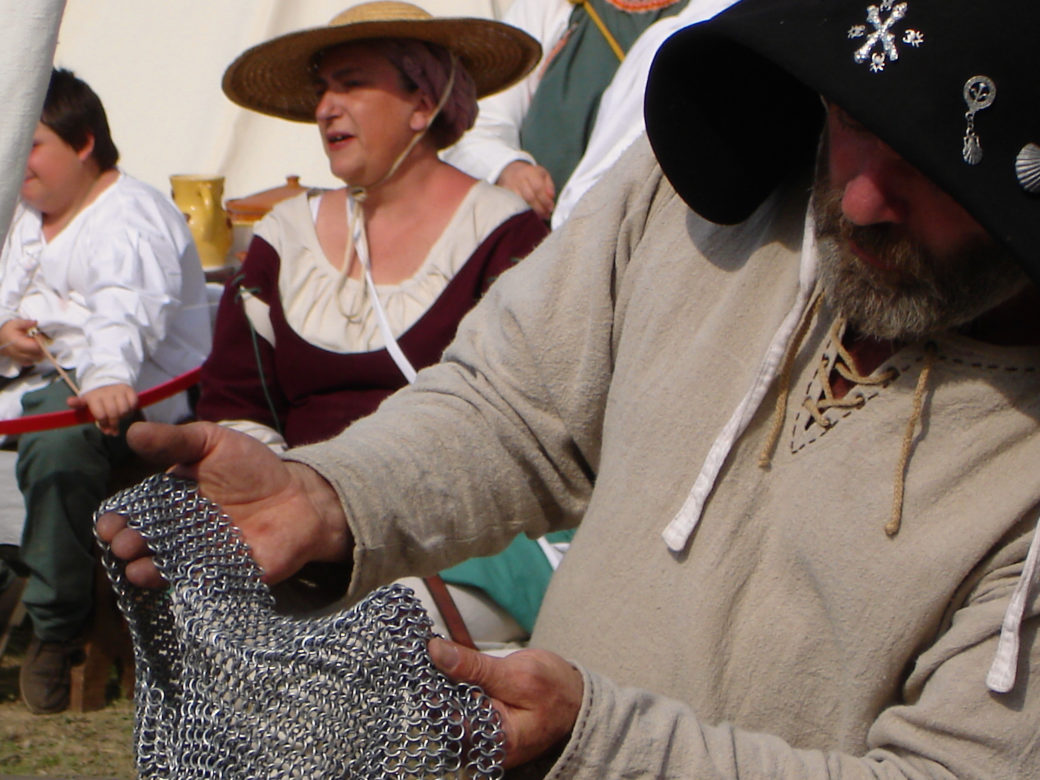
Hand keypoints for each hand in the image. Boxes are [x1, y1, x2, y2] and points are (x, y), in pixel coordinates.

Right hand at [0, 318, 44, 364]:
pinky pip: (30, 362)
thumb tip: (36, 322)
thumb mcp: (15, 323)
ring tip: (36, 345)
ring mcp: (19, 358)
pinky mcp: (19, 361)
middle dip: (42, 348)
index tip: (39, 336)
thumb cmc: (7, 330)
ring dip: (40, 353)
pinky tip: (32, 351)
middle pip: (38, 355)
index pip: (35, 347)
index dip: (41, 342)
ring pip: (36, 359)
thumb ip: (26, 323)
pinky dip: (34, 358)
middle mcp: (18, 353)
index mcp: (18, 343)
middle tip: (39, 341)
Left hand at [68, 382, 136, 435]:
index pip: (101, 415)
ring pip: (125, 410)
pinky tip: (126, 411)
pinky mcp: (129, 390)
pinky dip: (131, 409)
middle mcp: (107, 393)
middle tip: (114, 428)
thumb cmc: (96, 396)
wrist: (107, 379)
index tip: (105, 428)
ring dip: (124, 417)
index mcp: (94, 397)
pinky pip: (133, 403)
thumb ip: (81, 407)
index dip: (104, 424)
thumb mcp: (85, 401)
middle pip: (114, 413)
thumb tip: (75, 406)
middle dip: (114, 423)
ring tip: (120, 418)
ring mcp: (119, 391)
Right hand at [95, 420, 352, 587]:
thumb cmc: (252, 468)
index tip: (108, 522)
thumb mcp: (212, 443)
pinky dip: (186, 585)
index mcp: (169, 501)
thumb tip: (132, 432)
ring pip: (165, 568)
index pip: (133, 513)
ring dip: (146, 570)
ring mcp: (199, 556)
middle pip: (143, 543)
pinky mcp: (226, 576)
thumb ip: (175, 441)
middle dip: (127, 545)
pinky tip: (175, 582)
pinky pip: (202, 584)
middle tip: (124, 543)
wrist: (299, 495)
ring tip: (137, 567)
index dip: (116, 519)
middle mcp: (178, 532)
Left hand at [428, 638, 582, 768]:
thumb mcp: (518, 673)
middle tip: (428, 652)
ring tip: (440, 658)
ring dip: (440, 685)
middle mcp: (482, 749)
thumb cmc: (555, 690)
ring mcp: (478, 742)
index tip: (422, 658)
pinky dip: (450, 689)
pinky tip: (450, 670)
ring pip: (445, 713)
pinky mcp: (478, 730)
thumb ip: (475, 667)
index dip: (430, 688)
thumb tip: (437, 651)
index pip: (445, 719)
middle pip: (441, 718)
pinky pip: (454, 710)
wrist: (576, 702)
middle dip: (433, 684)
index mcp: (494, 742)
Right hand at [496, 161, 555, 219]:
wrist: (510, 171)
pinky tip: (528, 217)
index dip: (545, 200)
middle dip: (539, 208)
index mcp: (530, 172)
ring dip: (531, 213)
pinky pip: (513, 206)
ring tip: (539, 217)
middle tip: (546, 215)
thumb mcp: (542, 174)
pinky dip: (522, 213)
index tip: (551, 208)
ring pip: (520, 203)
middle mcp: (519, 179)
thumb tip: (551, 197)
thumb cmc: (530, 175)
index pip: (538, 188)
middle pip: (529, 197)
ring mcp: (510, 187)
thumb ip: (549, 185)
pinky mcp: (504, 195)